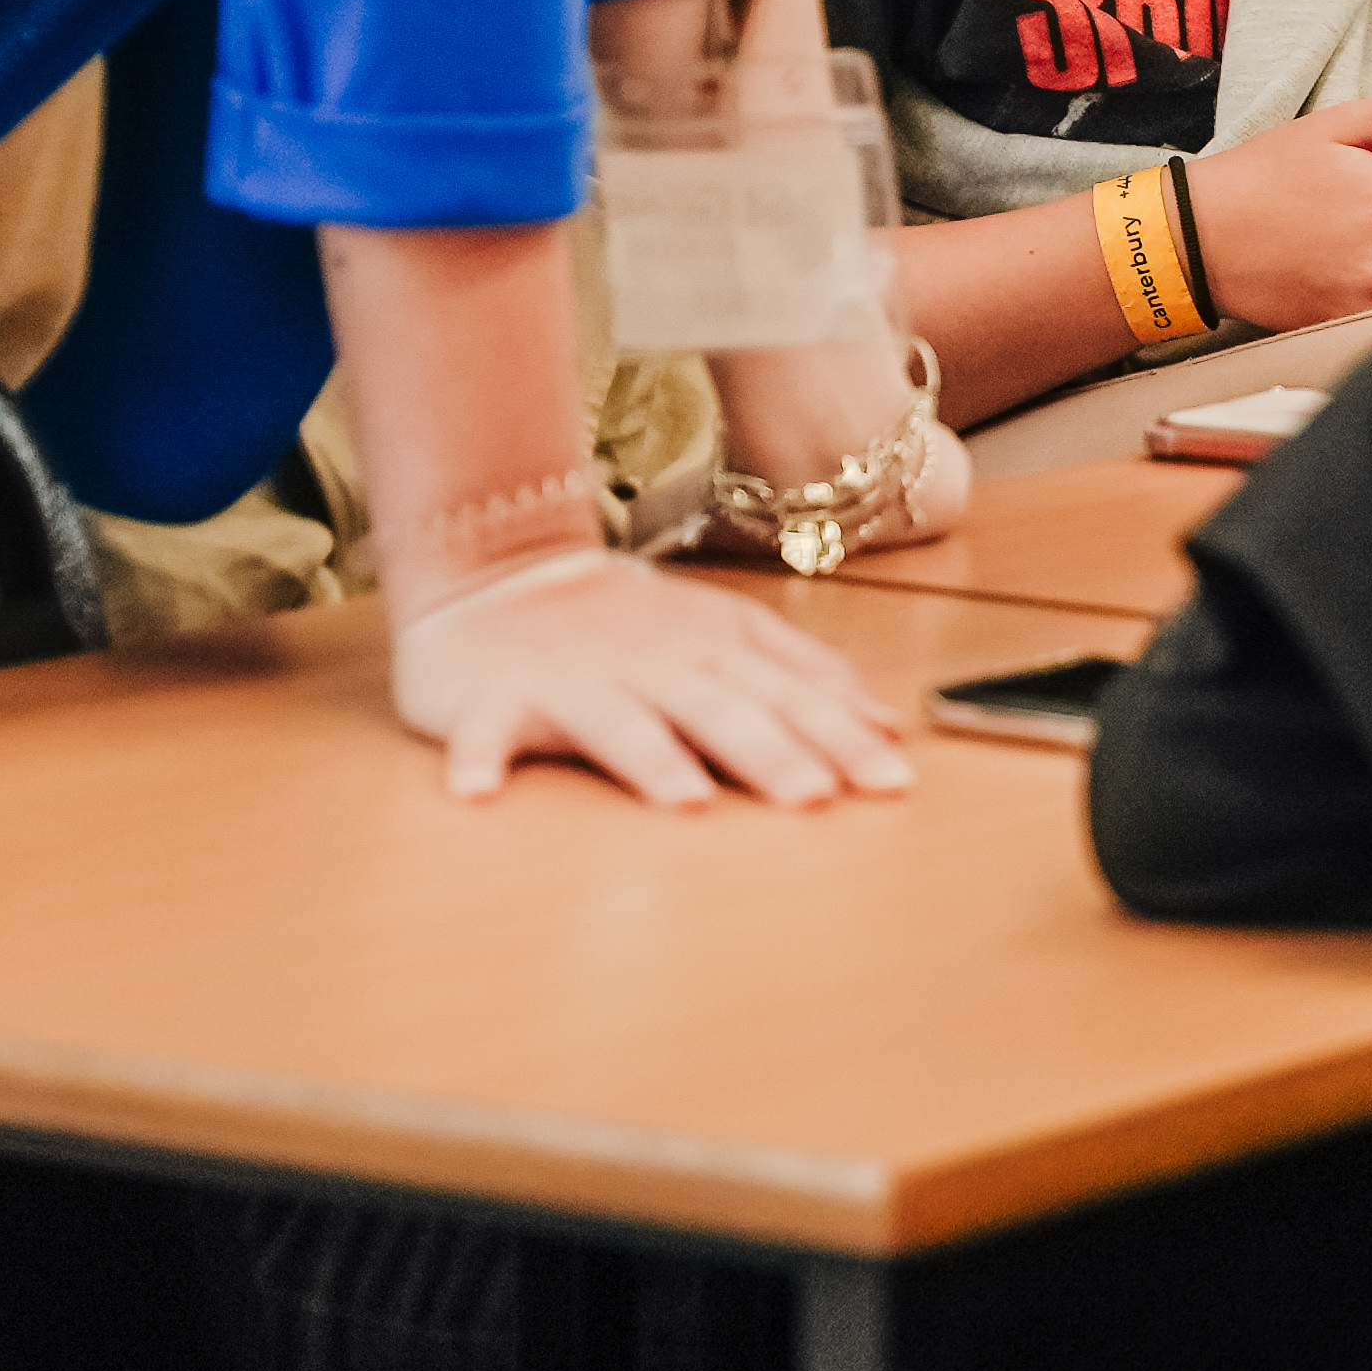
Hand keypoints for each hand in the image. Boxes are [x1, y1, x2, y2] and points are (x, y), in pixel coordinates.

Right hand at [387, 548, 918, 806]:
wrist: (500, 566)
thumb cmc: (628, 621)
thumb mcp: (729, 634)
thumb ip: (808, 678)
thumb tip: (891, 727)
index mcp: (713, 653)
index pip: (789, 698)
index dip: (842, 738)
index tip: (893, 782)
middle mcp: (652, 667)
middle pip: (719, 711)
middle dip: (770, 751)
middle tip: (817, 796)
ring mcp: (572, 682)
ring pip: (618, 723)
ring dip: (651, 760)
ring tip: (686, 804)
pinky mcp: (492, 697)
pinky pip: (483, 731)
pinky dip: (479, 758)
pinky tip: (478, 794)